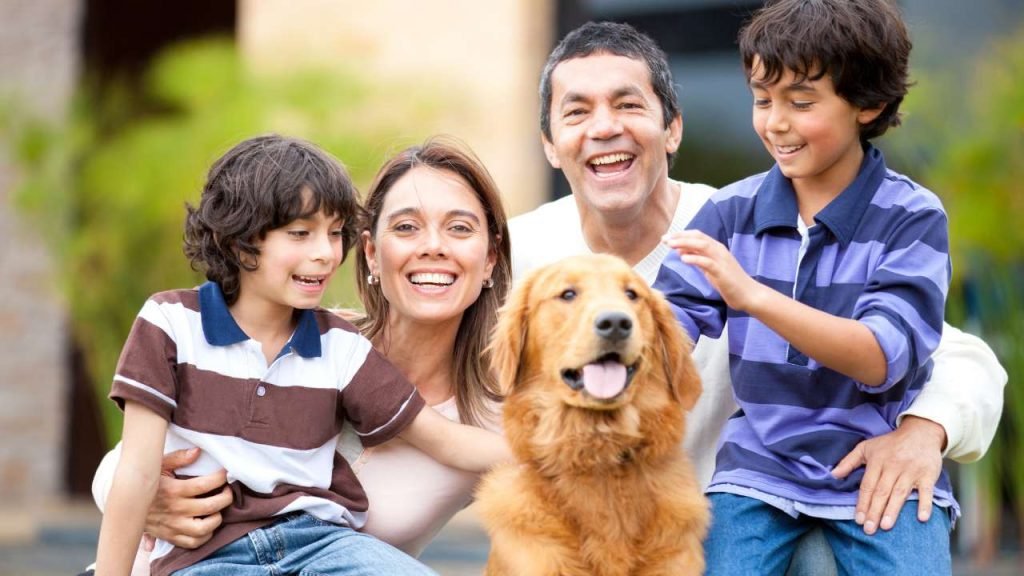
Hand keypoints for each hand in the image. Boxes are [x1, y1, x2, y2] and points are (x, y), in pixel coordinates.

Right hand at [143, 448, 231, 548]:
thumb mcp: (158, 465)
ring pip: (205, 528)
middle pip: (211, 506)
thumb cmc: (147, 482)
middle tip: (227, 490)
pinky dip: (205, 536)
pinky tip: (208, 524)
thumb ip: (178, 458)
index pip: (205, 485)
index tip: (225, 473)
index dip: (220, 478)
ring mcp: (173, 526)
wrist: (126, 505)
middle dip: (226, 497)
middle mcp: (176, 509)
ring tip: (218, 509)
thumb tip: (198, 451)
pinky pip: (194, 543)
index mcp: (174, 490)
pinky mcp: (171, 537)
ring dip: (217, 518)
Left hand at [662, 231, 761, 311]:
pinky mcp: (722, 272)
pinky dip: (695, 259)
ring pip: (702, 246)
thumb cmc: (729, 282)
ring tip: (670, 245)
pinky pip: (707, 262)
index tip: (667, 237)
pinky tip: (683, 259)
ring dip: (685, 244)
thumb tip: (681, 251)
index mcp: (716, 248)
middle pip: (698, 237)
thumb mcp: (710, 268)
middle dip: (680, 237)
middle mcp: (719, 251)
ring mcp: (721, 260)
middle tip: (664, 239)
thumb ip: (697, 258)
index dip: (681, 234)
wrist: (748, 294)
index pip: (697, 235)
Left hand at [832, 416, 945, 534]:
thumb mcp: (866, 447)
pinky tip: (921, 518)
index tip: (858, 519)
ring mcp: (910, 471)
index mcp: (877, 461)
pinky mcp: (927, 475)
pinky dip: (924, 504)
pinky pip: (926, 491)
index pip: (867, 486)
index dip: (862, 503)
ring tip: (885, 526)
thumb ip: (849, 461)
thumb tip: (833, 475)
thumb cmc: (891, 443)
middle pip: (882, 492)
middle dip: (874, 511)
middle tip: (869, 529)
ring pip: (900, 493)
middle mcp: (893, 467)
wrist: (920, 432)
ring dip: (892, 510)